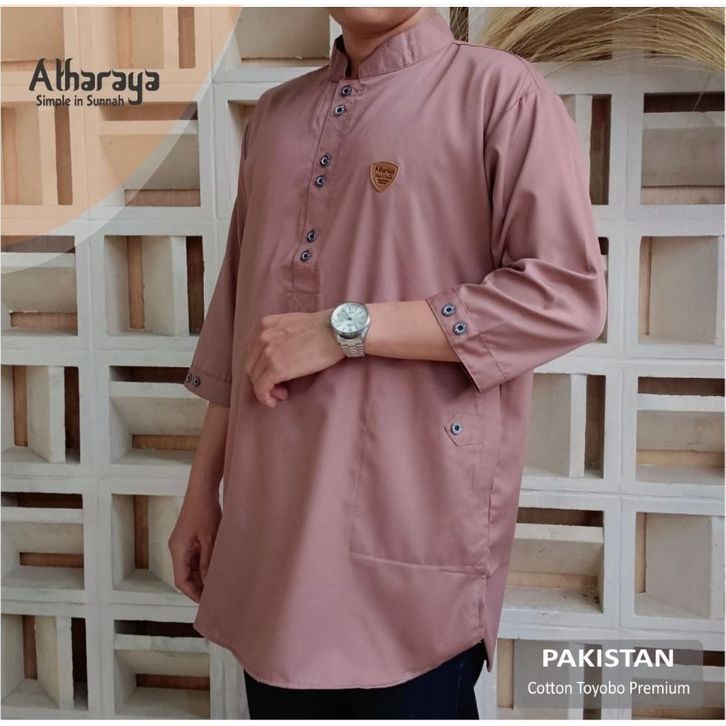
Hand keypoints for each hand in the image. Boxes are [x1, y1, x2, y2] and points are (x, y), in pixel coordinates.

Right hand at [168, 488, 221, 602]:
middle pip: (185, 576)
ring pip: (190, 567)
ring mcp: (182, 543)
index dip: (193, 594)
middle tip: (216, 596)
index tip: (207, 602)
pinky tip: (217, 568)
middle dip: (198, 587)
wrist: (203, 489)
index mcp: (177, 550)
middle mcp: (176, 548)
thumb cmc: (205, 510)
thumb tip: (209, 583)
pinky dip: (204, 565)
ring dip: (202, 576)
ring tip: (219, 584)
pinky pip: (194, 557)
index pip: (181, 581)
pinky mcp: (189, 538)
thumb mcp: (210, 538)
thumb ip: (208, 562)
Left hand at [244, 308, 344, 406]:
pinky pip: (261, 388)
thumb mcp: (293, 323)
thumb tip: (278, 354)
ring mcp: (268, 352)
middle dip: (262, 378)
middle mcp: (262, 337)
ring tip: (282, 392)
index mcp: (265, 325)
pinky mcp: (276, 368)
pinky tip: (274, 401)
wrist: (338, 331)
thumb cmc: (324, 328)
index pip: (252, 351)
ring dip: (266, 389)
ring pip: (255, 379)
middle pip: (251, 366)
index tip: (273, 373)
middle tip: (279, 386)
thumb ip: (279, 335)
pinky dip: (265, 398)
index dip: (260, 366)